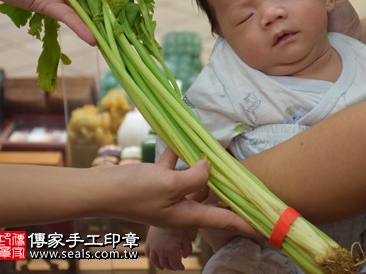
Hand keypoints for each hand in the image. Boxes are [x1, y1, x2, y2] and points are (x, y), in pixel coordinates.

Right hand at [100, 150, 259, 239]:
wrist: (100, 189)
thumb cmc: (136, 192)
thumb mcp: (171, 185)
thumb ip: (196, 176)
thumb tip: (210, 165)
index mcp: (187, 215)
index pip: (223, 220)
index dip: (245, 224)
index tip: (264, 228)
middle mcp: (181, 206)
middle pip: (211, 197)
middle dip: (227, 188)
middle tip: (247, 181)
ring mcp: (169, 192)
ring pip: (194, 177)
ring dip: (204, 164)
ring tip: (219, 151)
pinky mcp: (157, 179)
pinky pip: (175, 164)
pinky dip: (180, 151)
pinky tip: (186, 135)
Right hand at [145, 226, 195, 270]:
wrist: (167, 213)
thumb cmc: (178, 226)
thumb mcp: (187, 238)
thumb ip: (187, 249)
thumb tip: (184, 256)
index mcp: (171, 251)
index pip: (175, 264)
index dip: (179, 267)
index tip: (182, 267)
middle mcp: (161, 251)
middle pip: (165, 264)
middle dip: (171, 267)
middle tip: (174, 267)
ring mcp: (154, 246)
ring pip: (154, 261)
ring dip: (159, 265)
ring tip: (162, 267)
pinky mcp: (149, 241)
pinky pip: (148, 252)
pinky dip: (150, 257)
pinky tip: (153, 258)